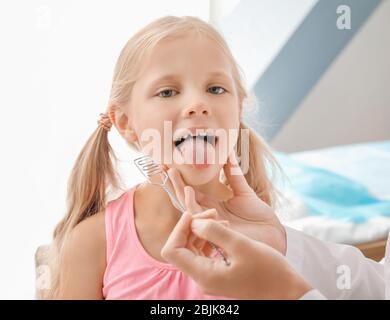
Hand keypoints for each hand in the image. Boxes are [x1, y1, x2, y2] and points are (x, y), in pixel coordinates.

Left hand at [161, 212, 311, 299]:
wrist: (286, 290)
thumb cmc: (268, 270)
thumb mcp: (241, 245)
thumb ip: (214, 231)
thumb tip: (193, 222)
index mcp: (204, 274)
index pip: (172, 250)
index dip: (179, 228)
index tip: (195, 214)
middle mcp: (202, 277)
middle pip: (180, 247)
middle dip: (191, 226)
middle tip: (212, 213)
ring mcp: (208, 276)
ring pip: (191, 248)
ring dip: (201, 230)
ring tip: (219, 219)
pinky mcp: (217, 272)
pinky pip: (203, 252)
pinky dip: (209, 238)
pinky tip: (223, 229)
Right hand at [167, 152, 286, 254]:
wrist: (272, 234)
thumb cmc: (260, 216)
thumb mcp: (244, 191)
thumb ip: (233, 174)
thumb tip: (228, 152)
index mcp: (213, 203)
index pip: (192, 189)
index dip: (181, 177)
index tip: (171, 162)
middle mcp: (208, 213)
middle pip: (185, 196)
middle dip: (173, 182)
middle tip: (163, 165)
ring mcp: (210, 222)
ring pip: (187, 205)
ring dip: (179, 189)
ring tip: (173, 173)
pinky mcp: (214, 229)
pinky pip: (199, 217)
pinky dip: (192, 204)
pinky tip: (189, 190)